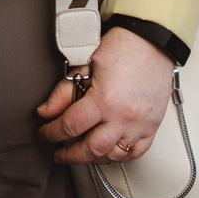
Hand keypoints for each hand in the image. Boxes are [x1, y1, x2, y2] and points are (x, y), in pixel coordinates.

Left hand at [35, 27, 174, 165]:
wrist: (152, 41)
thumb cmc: (121, 47)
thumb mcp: (84, 64)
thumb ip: (63, 92)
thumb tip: (46, 112)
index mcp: (104, 100)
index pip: (70, 126)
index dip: (52, 133)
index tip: (46, 134)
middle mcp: (123, 117)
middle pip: (91, 149)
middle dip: (70, 155)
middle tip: (59, 153)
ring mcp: (140, 124)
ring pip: (113, 155)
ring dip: (94, 157)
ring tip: (82, 152)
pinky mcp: (153, 126)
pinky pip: (136, 152)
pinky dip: (120, 155)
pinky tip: (108, 151)